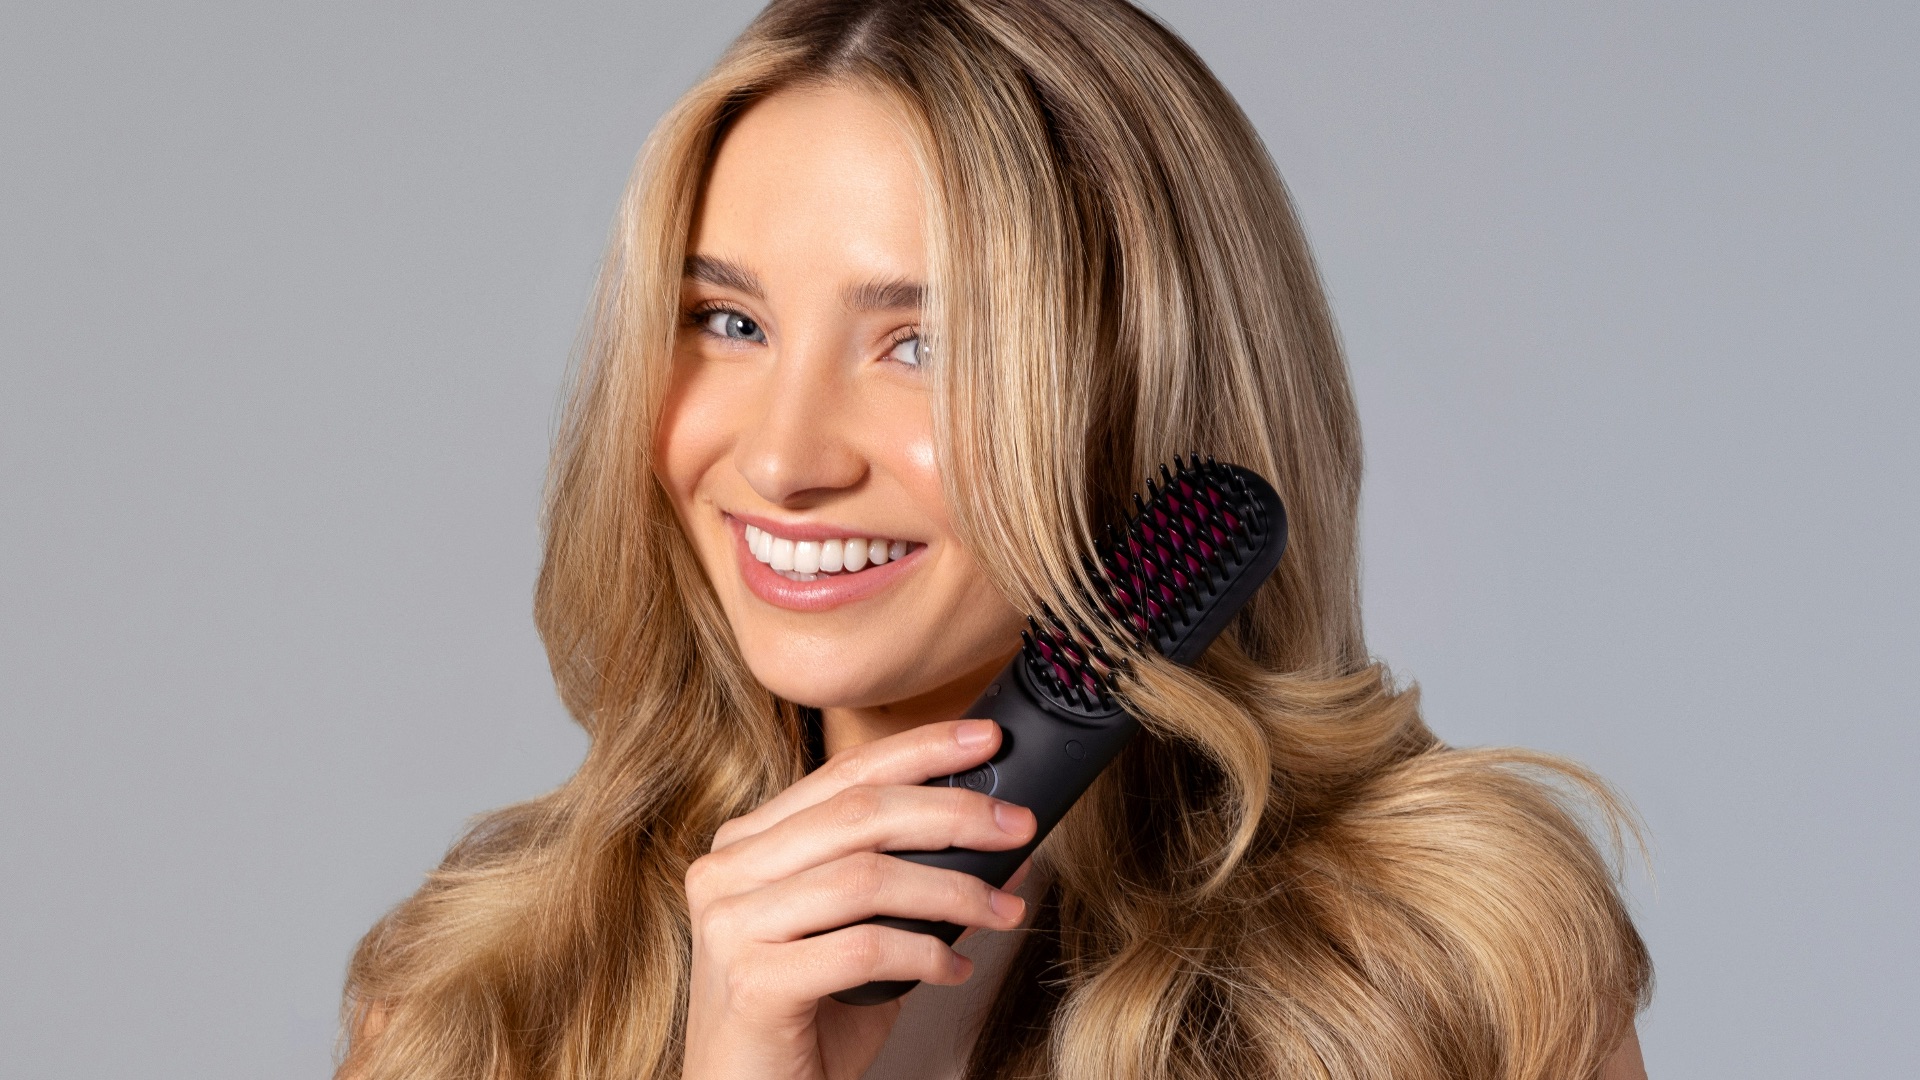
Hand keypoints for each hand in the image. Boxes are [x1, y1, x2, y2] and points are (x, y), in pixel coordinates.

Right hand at [680, 719, 1035, 1079]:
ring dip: (953, 890)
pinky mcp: (750, 981)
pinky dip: (924, 954)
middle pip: (859, 813)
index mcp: (748, 844)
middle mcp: (727, 871)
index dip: (920, 750)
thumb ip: (912, 886)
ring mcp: (731, 924)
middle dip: (954, 812)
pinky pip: (862, 947)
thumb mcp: (860, 937)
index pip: (843, 775)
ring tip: (1003, 910)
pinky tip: (955, 967)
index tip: (986, 741)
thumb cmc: (804, 1020)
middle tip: (1018, 825)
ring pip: (865, 877)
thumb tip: (1001, 844)